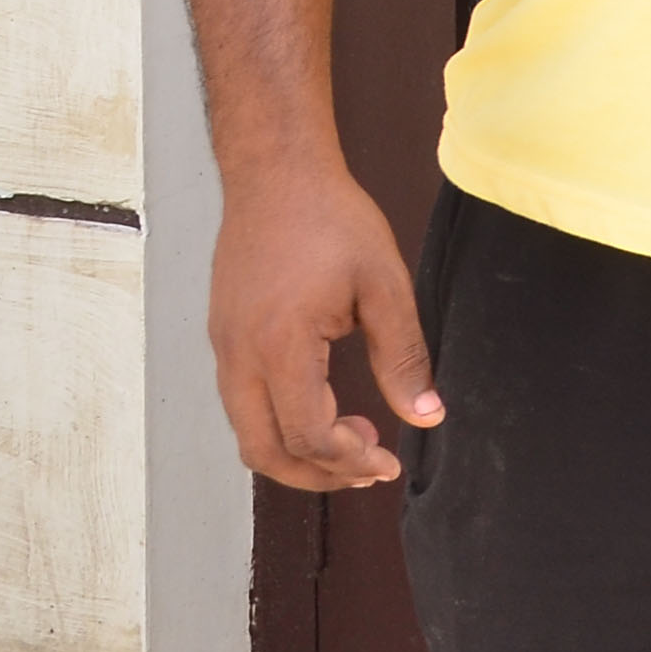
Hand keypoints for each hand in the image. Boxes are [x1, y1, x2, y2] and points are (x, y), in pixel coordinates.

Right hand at [208, 159, 438, 489]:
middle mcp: (239, 356)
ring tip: (354, 440)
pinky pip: (242, 403)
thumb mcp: (384, 286)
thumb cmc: (332, 221)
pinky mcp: (222, 339)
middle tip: (369, 469)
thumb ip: (403, 356)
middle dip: (317, 474)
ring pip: (247, 431)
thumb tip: (427, 415)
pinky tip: (321, 410)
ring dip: (296, 451)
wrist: (277, 177)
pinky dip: (278, 423)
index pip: (306, 434)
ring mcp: (223, 348)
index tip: (388, 461)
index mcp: (280, 345)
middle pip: (263, 450)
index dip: (348, 460)